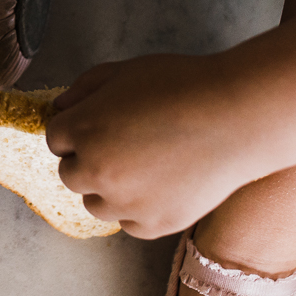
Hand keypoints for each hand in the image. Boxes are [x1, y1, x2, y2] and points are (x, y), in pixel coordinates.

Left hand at [44, 55, 258, 239]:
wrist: (238, 117)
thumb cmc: (184, 86)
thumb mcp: (127, 71)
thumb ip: (85, 87)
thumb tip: (62, 108)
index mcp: (84, 129)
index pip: (56, 138)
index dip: (78, 129)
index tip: (102, 124)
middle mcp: (96, 170)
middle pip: (70, 175)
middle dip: (89, 159)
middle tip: (124, 144)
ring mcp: (124, 202)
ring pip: (96, 204)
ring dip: (108, 188)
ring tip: (143, 165)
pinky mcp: (153, 224)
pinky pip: (128, 223)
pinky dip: (137, 209)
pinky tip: (160, 185)